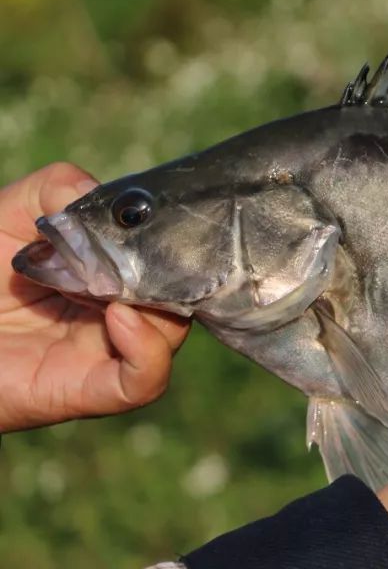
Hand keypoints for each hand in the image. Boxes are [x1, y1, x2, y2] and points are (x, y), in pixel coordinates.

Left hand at [0, 163, 189, 431]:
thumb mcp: (13, 209)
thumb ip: (60, 187)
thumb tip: (118, 206)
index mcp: (105, 274)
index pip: (166, 257)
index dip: (173, 239)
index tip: (161, 220)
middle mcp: (113, 314)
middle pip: (179, 293)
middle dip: (174, 270)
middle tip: (147, 251)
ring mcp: (103, 354)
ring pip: (171, 335)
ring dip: (161, 306)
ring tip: (121, 286)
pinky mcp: (85, 390)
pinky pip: (143, 382)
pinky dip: (146, 350)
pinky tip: (119, 317)